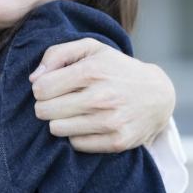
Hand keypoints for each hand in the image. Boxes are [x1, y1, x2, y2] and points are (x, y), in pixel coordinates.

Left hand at [29, 38, 174, 152]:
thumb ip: (57, 54)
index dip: (41, 88)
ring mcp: (110, 122)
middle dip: (47, 105)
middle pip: (44, 111)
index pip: (41, 89)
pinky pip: (76, 144)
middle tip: (61, 100)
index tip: (52, 86)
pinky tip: (88, 123)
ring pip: (56, 129)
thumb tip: (34, 79)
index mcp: (92, 71)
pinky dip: (77, 135)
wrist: (158, 95)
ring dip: (60, 121)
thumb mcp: (91, 48)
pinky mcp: (117, 142)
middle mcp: (101, 97)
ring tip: (74, 111)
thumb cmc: (116, 69)